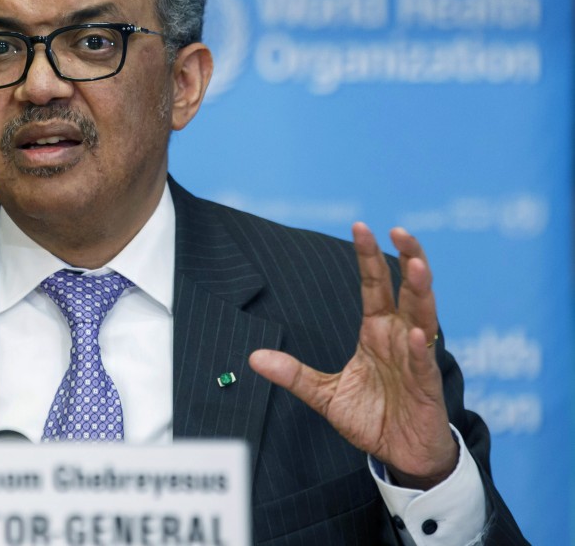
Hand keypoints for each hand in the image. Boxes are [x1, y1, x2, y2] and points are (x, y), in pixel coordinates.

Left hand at [249, 223, 456, 489]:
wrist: (399, 455)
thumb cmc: (371, 417)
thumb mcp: (324, 394)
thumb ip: (293, 374)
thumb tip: (253, 357)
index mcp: (377, 333)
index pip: (375, 286)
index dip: (368, 257)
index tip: (361, 226)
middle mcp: (399, 338)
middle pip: (407, 290)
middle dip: (407, 259)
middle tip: (400, 230)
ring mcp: (416, 360)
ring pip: (424, 317)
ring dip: (422, 291)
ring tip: (417, 265)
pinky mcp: (427, 387)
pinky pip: (424, 364)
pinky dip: (421, 348)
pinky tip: (418, 333)